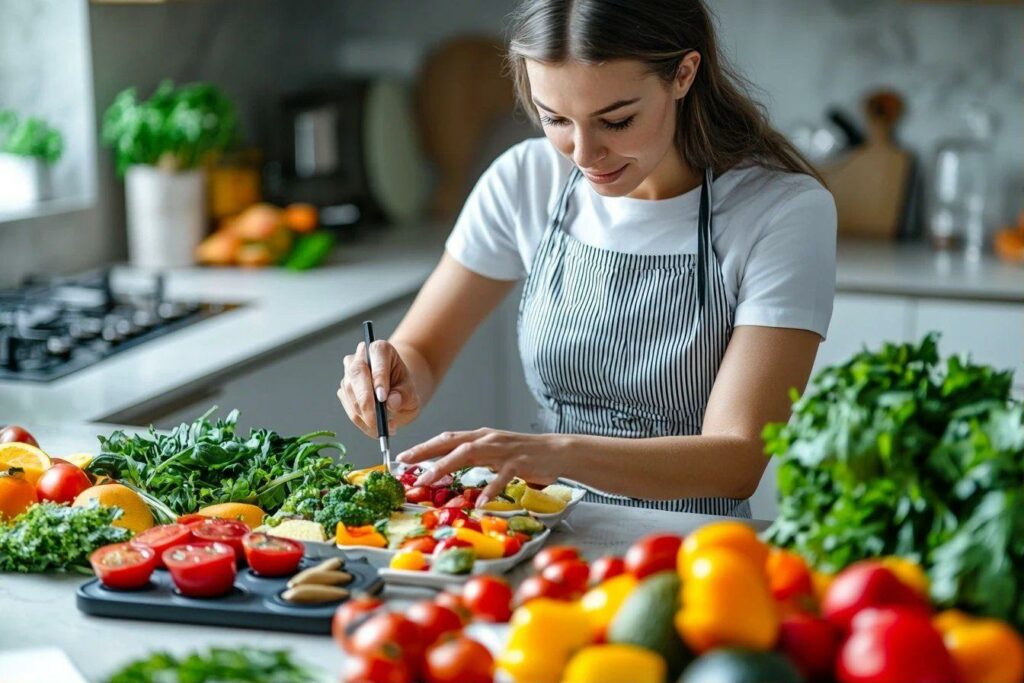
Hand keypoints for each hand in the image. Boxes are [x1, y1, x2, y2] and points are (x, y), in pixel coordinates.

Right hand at [338, 340, 420, 437]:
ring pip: (350, 393)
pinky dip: (361, 421)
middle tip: (377, 423)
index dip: (379, 378)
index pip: (377, 359)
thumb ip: (404, 396)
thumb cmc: (404, 389)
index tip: (382, 398)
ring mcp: (348, 373)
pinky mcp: (344, 389)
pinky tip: (375, 428)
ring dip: (365, 415)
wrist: (395, 392)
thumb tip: (392, 402)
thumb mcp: (412, 393)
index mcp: (381, 349)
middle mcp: (361, 357)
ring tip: (385, 429)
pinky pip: (349, 407)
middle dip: (366, 401)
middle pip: (357, 374)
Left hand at [395, 429, 564, 506]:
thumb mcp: (492, 452)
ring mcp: (503, 450)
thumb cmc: (522, 454)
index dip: (424, 447)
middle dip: (427, 452)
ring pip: (470, 454)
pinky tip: (481, 502)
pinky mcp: (519, 462)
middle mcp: (488, 439)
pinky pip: (502, 476)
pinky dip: (490, 489)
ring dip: (446, 466)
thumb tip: (445, 468)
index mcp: (480, 437)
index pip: (447, 439)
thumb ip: (471, 458)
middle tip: (407, 464)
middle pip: (452, 443)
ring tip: (428, 480)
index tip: (403, 457)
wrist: (555, 451)